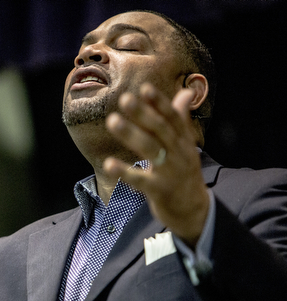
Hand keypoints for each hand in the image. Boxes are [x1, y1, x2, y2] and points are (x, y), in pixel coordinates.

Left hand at [104, 83, 209, 247]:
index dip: (159, 103)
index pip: (173, 118)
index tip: (145, 87)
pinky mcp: (160, 191)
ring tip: (112, 121)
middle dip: (143, 113)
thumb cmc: (183, 173)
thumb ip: (181, 119)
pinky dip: (125, 172)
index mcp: (183, 141)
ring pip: (151, 149)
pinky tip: (109, 164)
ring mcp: (170, 172)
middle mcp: (179, 153)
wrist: (194, 210)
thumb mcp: (185, 146)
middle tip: (124, 99)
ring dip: (131, 134)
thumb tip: (185, 92)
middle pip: (161, 130)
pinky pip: (140, 180)